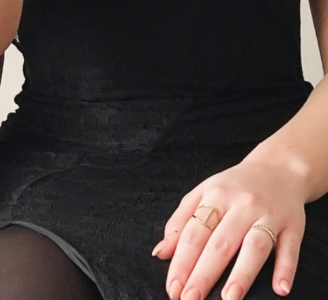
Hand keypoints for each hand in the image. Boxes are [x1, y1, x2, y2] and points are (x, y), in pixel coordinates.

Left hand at [152, 159, 306, 298]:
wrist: (279, 168)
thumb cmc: (235, 186)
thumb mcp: (203, 193)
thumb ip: (180, 221)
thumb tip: (160, 253)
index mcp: (216, 196)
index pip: (194, 232)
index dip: (182, 261)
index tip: (173, 287)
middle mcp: (242, 204)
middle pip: (221, 242)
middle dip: (204, 273)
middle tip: (190, 299)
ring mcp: (268, 215)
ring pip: (255, 245)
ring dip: (242, 273)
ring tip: (229, 298)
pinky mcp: (293, 226)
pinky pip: (289, 249)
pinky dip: (285, 269)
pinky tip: (279, 288)